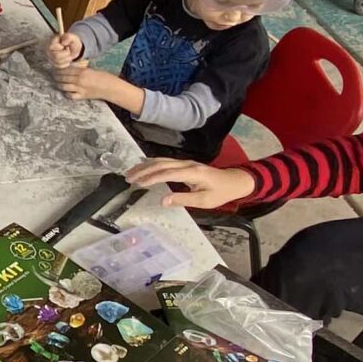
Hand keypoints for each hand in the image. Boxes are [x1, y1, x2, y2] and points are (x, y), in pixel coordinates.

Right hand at [45, 31, 85, 68]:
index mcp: (52, 42)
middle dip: (66, 54)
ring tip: (69, 54)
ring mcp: (50, 57)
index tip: (65, 46)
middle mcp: (49, 50)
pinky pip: (59, 66)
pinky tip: (67, 59)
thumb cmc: (71, 42)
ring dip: (67, 59)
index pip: (52, 46)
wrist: (73, 48)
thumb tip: (63, 42)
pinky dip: (65, 63)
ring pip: (58, 62)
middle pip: (56, 56)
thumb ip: (68, 37)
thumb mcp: (72, 37)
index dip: (60, 47)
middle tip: (68, 50)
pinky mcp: (53, 63)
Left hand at [51, 63, 119, 101]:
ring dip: (59, 85)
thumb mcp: (90, 70)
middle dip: (56, 77)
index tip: (55, 70)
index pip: (65, 70)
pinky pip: (70, 95)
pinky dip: (66, 93)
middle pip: (62, 78)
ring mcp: (80, 89)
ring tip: (57, 83)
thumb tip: (69, 69)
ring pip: (64, 87)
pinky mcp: (82, 96)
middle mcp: (79, 80)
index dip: (58, 70)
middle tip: (53, 76)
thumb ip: (79, 70)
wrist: (110, 87)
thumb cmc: (102, 77)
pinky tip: (66, 91)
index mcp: (81, 71)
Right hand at [128, 158, 255, 211]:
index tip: (138, 183)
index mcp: (192, 172)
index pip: (167, 173)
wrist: (234, 181)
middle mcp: (187, 164)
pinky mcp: (185, 164)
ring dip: (145, 166)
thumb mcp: (204, 201)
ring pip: (161, 161)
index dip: (151, 178)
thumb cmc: (220, 192)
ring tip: (131, 173)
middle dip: (143, 170)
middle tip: (128, 178)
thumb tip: (162, 201)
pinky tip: (143, 165)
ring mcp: (186, 162)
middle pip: (161, 164)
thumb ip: (182, 199)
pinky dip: (152, 163)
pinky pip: (165, 161)